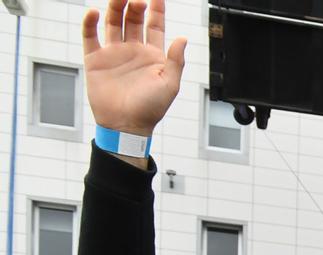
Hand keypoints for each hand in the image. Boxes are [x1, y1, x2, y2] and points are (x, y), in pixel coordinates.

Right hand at [83, 1, 187, 137]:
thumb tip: (182, 38)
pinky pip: (90, 36)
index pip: (155, 25)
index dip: (156, 9)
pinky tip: (93, 12)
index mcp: (153, 55)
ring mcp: (114, 53)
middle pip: (133, 19)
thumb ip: (176, 60)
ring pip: (113, 22)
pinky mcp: (95, 59)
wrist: (126, 125)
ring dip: (115, 8)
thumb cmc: (151, 109)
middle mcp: (133, 50)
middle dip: (135, 5)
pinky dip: (90, 22)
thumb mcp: (170, 84)